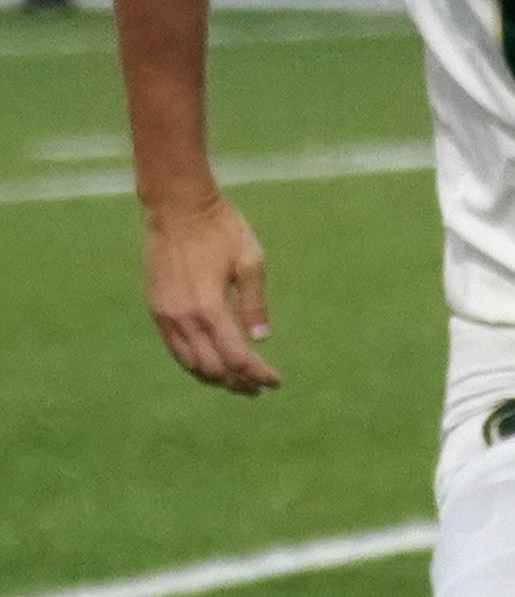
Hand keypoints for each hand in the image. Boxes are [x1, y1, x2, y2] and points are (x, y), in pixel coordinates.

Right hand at [143, 195, 278, 394]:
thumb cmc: (221, 229)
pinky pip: (174, 348)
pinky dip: (193, 363)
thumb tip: (261, 338)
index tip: (275, 382)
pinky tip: (210, 364)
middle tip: (258, 388)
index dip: (257, 374)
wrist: (177, 208)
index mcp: (209, 307)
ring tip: (237, 382)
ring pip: (189, 363)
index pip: (236, 356)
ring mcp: (165, 315)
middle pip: (211, 368)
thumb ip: (254, 303)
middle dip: (237, 382)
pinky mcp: (156, 308)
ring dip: (214, 377)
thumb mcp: (250, 261)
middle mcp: (183, 317)